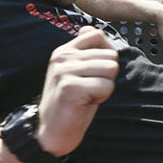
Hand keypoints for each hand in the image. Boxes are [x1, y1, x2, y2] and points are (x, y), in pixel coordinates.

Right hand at [35, 27, 118, 156]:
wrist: (51, 133)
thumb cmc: (70, 104)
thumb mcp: (78, 73)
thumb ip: (85, 52)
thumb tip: (90, 29)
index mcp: (64, 51)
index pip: (97, 35)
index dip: (106, 55)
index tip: (94, 73)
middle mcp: (62, 57)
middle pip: (111, 55)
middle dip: (107, 76)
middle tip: (88, 90)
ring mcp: (64, 71)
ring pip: (111, 69)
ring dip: (105, 87)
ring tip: (86, 96)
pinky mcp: (70, 87)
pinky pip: (106, 86)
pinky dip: (101, 98)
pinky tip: (84, 103)